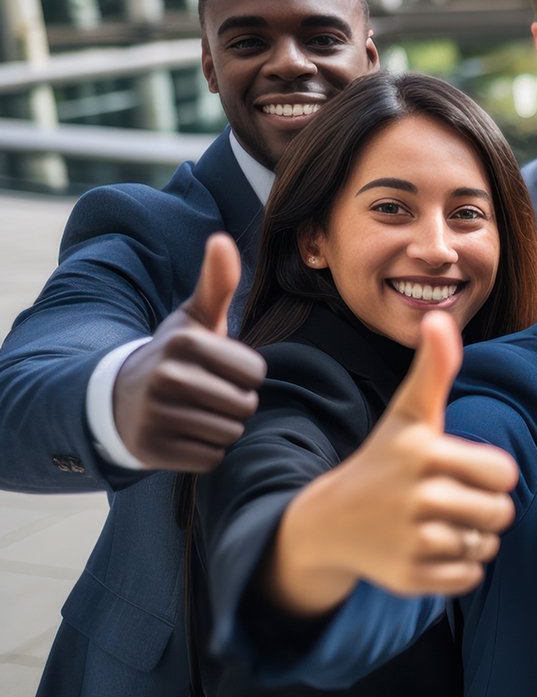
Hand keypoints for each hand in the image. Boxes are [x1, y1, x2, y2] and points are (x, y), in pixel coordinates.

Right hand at [111, 233, 267, 470]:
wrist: (120, 398)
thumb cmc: (174, 356)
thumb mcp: (193, 318)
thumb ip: (216, 283)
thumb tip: (222, 239)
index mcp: (184, 342)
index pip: (255, 372)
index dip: (243, 374)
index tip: (217, 369)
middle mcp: (166, 378)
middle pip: (245, 405)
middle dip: (234, 402)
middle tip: (205, 394)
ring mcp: (156, 415)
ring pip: (229, 432)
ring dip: (220, 426)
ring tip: (194, 412)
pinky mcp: (152, 450)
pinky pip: (211, 458)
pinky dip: (204, 450)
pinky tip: (183, 434)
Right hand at [271, 311, 519, 614]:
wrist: (327, 521)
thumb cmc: (383, 460)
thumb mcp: (408, 414)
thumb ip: (433, 370)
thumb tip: (437, 317)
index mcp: (425, 453)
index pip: (505, 473)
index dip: (490, 474)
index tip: (457, 470)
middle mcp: (418, 497)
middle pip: (501, 513)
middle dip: (483, 509)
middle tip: (446, 501)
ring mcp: (411, 540)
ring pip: (485, 545)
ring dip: (471, 538)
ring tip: (434, 524)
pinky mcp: (409, 577)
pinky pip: (469, 577)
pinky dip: (457, 568)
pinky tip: (425, 550)